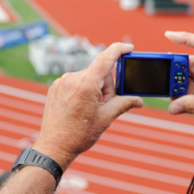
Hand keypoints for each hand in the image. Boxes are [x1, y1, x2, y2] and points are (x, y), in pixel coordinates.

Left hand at [33, 42, 142, 168]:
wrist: (54, 146)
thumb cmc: (79, 134)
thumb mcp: (106, 118)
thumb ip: (124, 103)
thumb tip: (139, 100)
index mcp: (86, 83)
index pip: (106, 58)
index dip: (119, 50)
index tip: (129, 47)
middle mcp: (72, 78)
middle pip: (99, 73)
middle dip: (106, 88)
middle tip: (102, 107)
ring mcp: (61, 81)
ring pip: (87, 78)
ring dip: (93, 90)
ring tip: (88, 110)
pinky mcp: (55, 87)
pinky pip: (75, 82)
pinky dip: (81, 91)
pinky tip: (78, 108)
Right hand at [164, 30, 193, 121]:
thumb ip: (193, 105)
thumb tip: (173, 107)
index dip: (184, 38)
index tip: (168, 35)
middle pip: (193, 64)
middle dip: (180, 76)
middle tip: (169, 86)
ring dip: (185, 87)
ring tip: (177, 99)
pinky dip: (193, 92)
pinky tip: (186, 100)